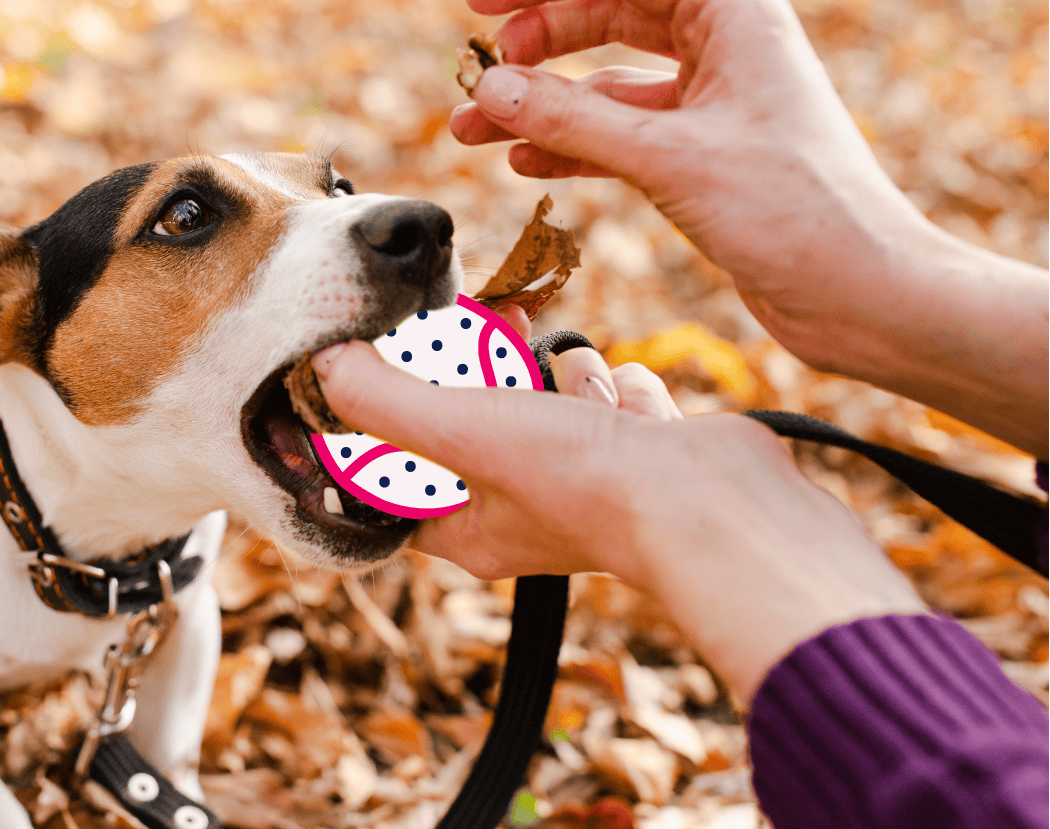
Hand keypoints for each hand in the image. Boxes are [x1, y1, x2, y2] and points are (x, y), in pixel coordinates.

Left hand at [311, 338, 927, 701]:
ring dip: (561, 378)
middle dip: (485, 375)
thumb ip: (387, 400)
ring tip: (579, 392)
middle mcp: (520, 509)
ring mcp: (581, 479)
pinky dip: (618, 390)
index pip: (397, 477)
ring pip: (543, 393)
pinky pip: (603, 394)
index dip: (387, 422)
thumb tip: (325, 367)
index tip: (389, 369)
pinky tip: (633, 412)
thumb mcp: (463, 431)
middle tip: (485, 335)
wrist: (716, 500)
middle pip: (471, 419)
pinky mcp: (633, 450)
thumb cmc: (586, 483)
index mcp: (468, 528)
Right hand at [451, 0, 921, 323]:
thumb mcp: (668, 157)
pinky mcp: (701, 156)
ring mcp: (712, 103)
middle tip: (481, 67)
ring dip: (542, 104)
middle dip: (538, 43)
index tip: (482, 8)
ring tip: (474, 125)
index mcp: (734, 13)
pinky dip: (571, 144)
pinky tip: (523, 158)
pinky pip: (619, 135)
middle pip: (610, 16)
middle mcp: (725, 47)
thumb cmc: (796, 211)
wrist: (860, 294)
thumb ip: (571, 120)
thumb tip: (491, 90)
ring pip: (607, 84)